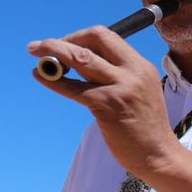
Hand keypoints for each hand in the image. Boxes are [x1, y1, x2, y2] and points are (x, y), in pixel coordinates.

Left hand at [28, 26, 175, 179]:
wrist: (157, 155)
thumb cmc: (145, 128)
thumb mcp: (139, 92)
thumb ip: (117, 75)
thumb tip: (82, 62)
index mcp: (141, 66)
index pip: (108, 36)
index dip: (81, 36)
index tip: (66, 44)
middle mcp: (133, 72)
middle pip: (94, 38)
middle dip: (64, 38)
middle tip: (42, 46)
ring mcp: (120, 87)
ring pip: (80, 58)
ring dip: (53, 51)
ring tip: (34, 52)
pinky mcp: (106, 105)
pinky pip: (72, 87)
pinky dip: (52, 79)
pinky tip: (40, 76)